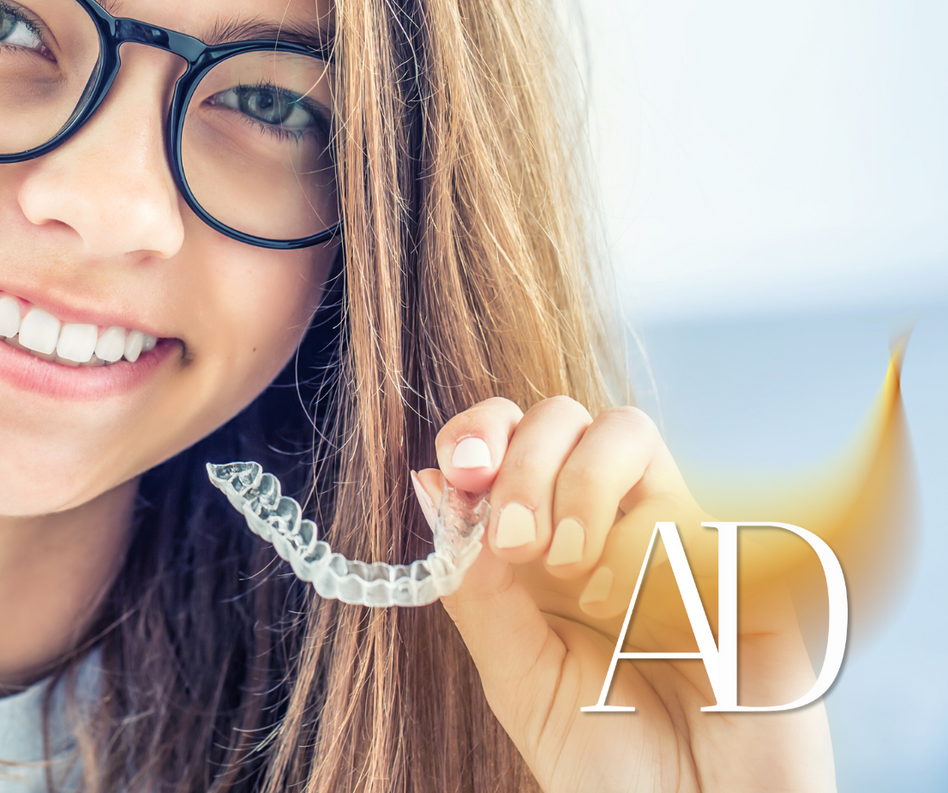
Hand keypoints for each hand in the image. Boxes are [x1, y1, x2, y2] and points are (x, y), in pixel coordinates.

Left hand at [417, 398, 834, 792]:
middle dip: (525, 460)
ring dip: (580, 483)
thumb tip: (429, 486)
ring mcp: (679, 538)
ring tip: (567, 567)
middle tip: (514, 541)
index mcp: (545, 545)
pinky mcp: (744, 565)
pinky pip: (689, 506)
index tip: (459, 472)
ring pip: (629, 432)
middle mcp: (610, 527)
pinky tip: (631, 607)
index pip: (510, 437)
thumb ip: (475, 588)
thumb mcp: (516, 676)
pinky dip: (643, 543)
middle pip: (566, 415)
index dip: (480, 432)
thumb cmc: (609, 762)